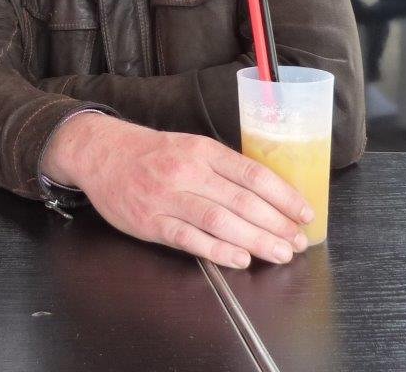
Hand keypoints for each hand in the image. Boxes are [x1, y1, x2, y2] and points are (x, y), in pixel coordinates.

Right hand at [41, 113, 312, 268]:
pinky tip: (239, 259)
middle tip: (298, 242)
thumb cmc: (150, 153)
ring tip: (280, 253)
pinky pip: (188, 237)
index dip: (283, 196)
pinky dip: (217, 250)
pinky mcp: (150, 221)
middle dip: (276, 224)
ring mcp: (167, 197)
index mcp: (202, 150)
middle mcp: (187, 171)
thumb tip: (266, 194)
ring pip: (219, 220)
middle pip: (241, 200)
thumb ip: (222, 168)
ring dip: (255, 240)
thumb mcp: (189, 146)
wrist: (100, 153)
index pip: (252, 173)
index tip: (304, 213)